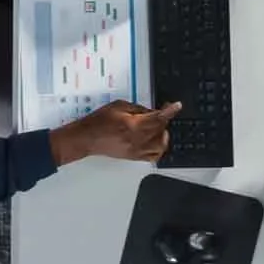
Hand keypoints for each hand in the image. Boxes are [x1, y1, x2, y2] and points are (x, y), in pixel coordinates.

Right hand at [49, 100, 181, 165]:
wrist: (86, 138)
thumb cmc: (98, 122)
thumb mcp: (119, 106)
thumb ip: (138, 109)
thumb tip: (151, 111)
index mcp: (133, 125)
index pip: (158, 118)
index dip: (170, 111)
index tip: (177, 106)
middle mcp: (137, 140)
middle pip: (161, 130)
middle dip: (163, 120)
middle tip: (160, 112)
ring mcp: (136, 151)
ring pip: (161, 145)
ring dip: (162, 134)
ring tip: (157, 127)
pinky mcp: (134, 157)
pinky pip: (153, 156)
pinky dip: (158, 147)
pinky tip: (155, 140)